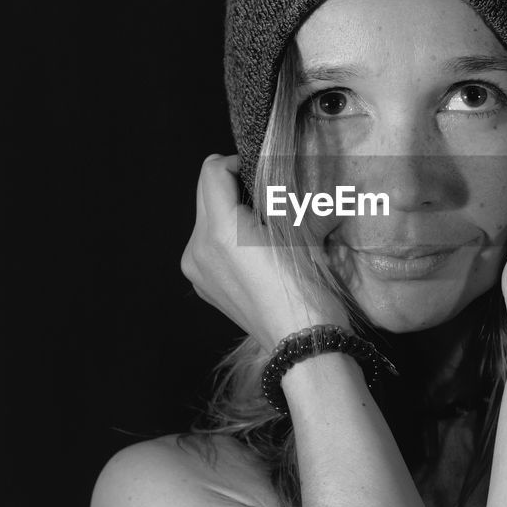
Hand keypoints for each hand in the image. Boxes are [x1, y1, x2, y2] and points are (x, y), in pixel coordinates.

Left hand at [179, 154, 349, 353]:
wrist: (304, 343)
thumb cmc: (310, 287)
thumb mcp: (299, 230)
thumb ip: (274, 196)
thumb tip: (267, 175)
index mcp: (219, 231)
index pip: (213, 170)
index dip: (239, 163)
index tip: (264, 173)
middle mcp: (197, 248)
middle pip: (205, 192)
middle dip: (233, 188)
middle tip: (268, 201)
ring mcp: (196, 270)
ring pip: (206, 218)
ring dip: (230, 213)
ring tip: (263, 231)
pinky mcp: (202, 285)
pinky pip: (208, 245)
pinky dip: (226, 238)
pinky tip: (253, 255)